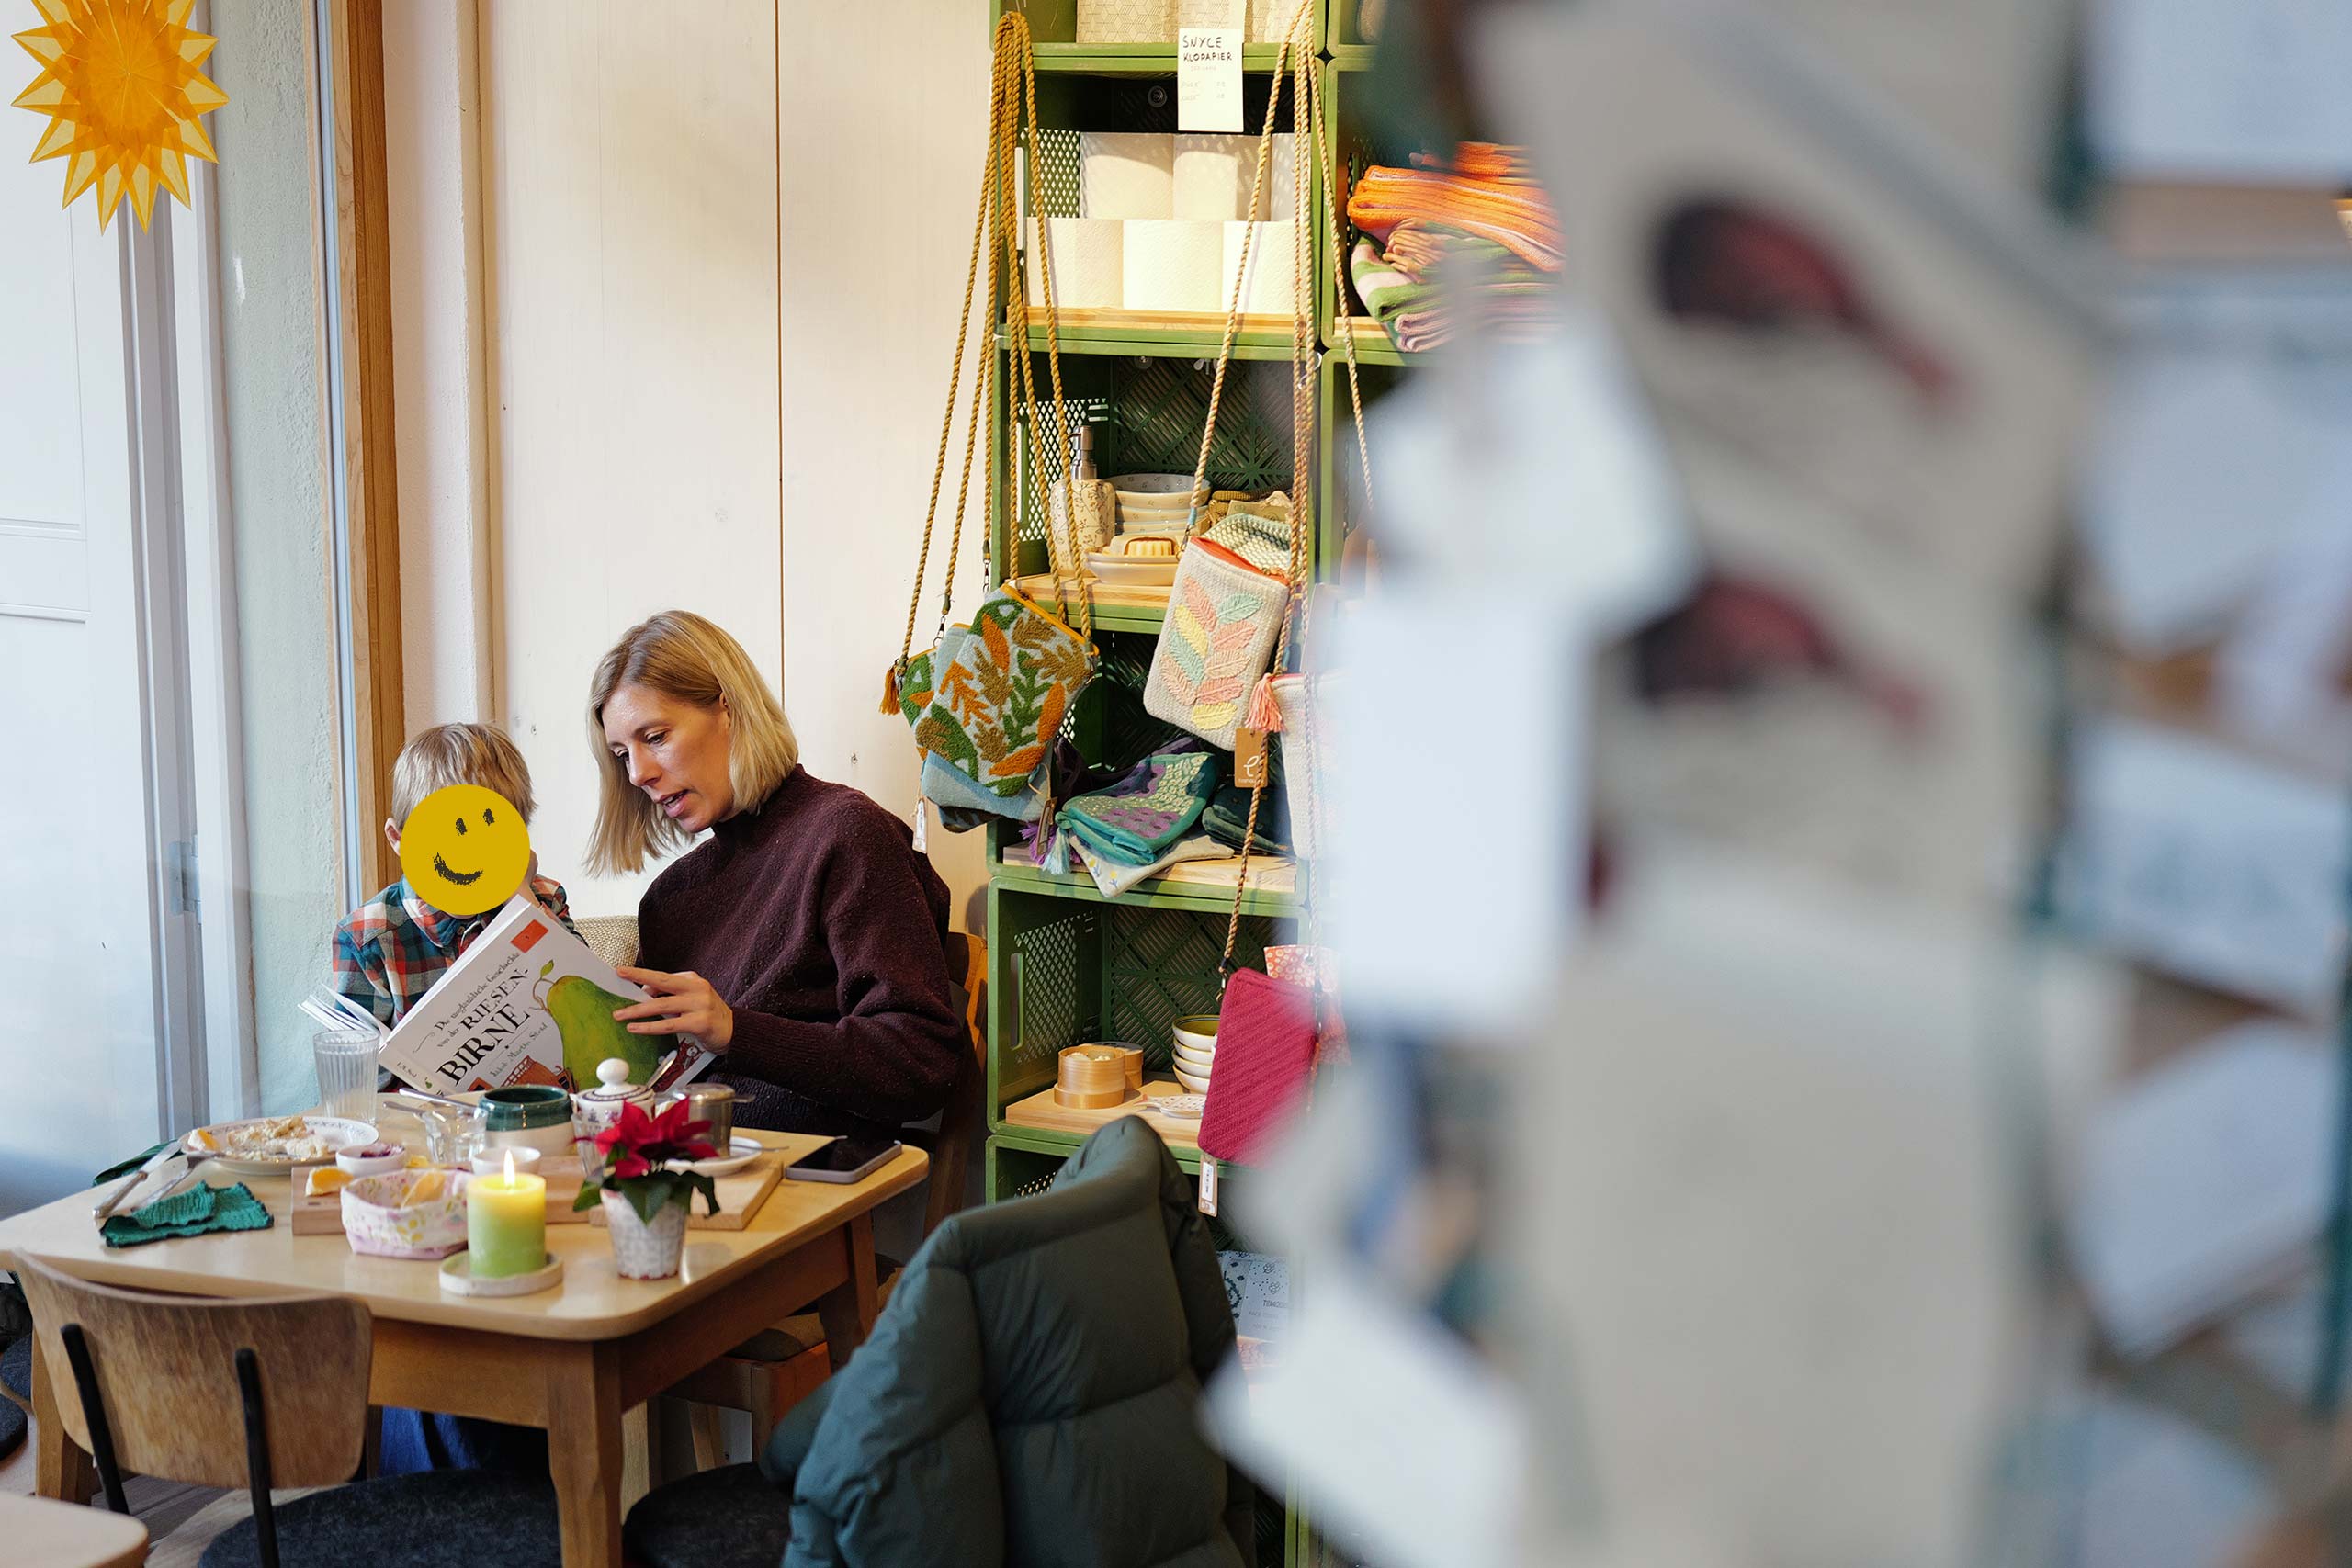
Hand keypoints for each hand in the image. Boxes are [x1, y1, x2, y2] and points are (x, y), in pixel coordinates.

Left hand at [613, 966, 733, 1050]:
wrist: (734, 1031)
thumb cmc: (708, 1015)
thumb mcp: (691, 999)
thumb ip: (671, 995)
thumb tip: (645, 994)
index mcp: (693, 980)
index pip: (663, 976)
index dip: (642, 974)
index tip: (622, 971)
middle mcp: (697, 989)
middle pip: (662, 981)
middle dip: (638, 977)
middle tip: (619, 977)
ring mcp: (700, 1005)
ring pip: (662, 1005)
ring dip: (638, 1010)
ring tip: (620, 1015)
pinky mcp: (700, 1022)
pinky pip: (669, 1024)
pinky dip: (650, 1027)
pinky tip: (636, 1028)